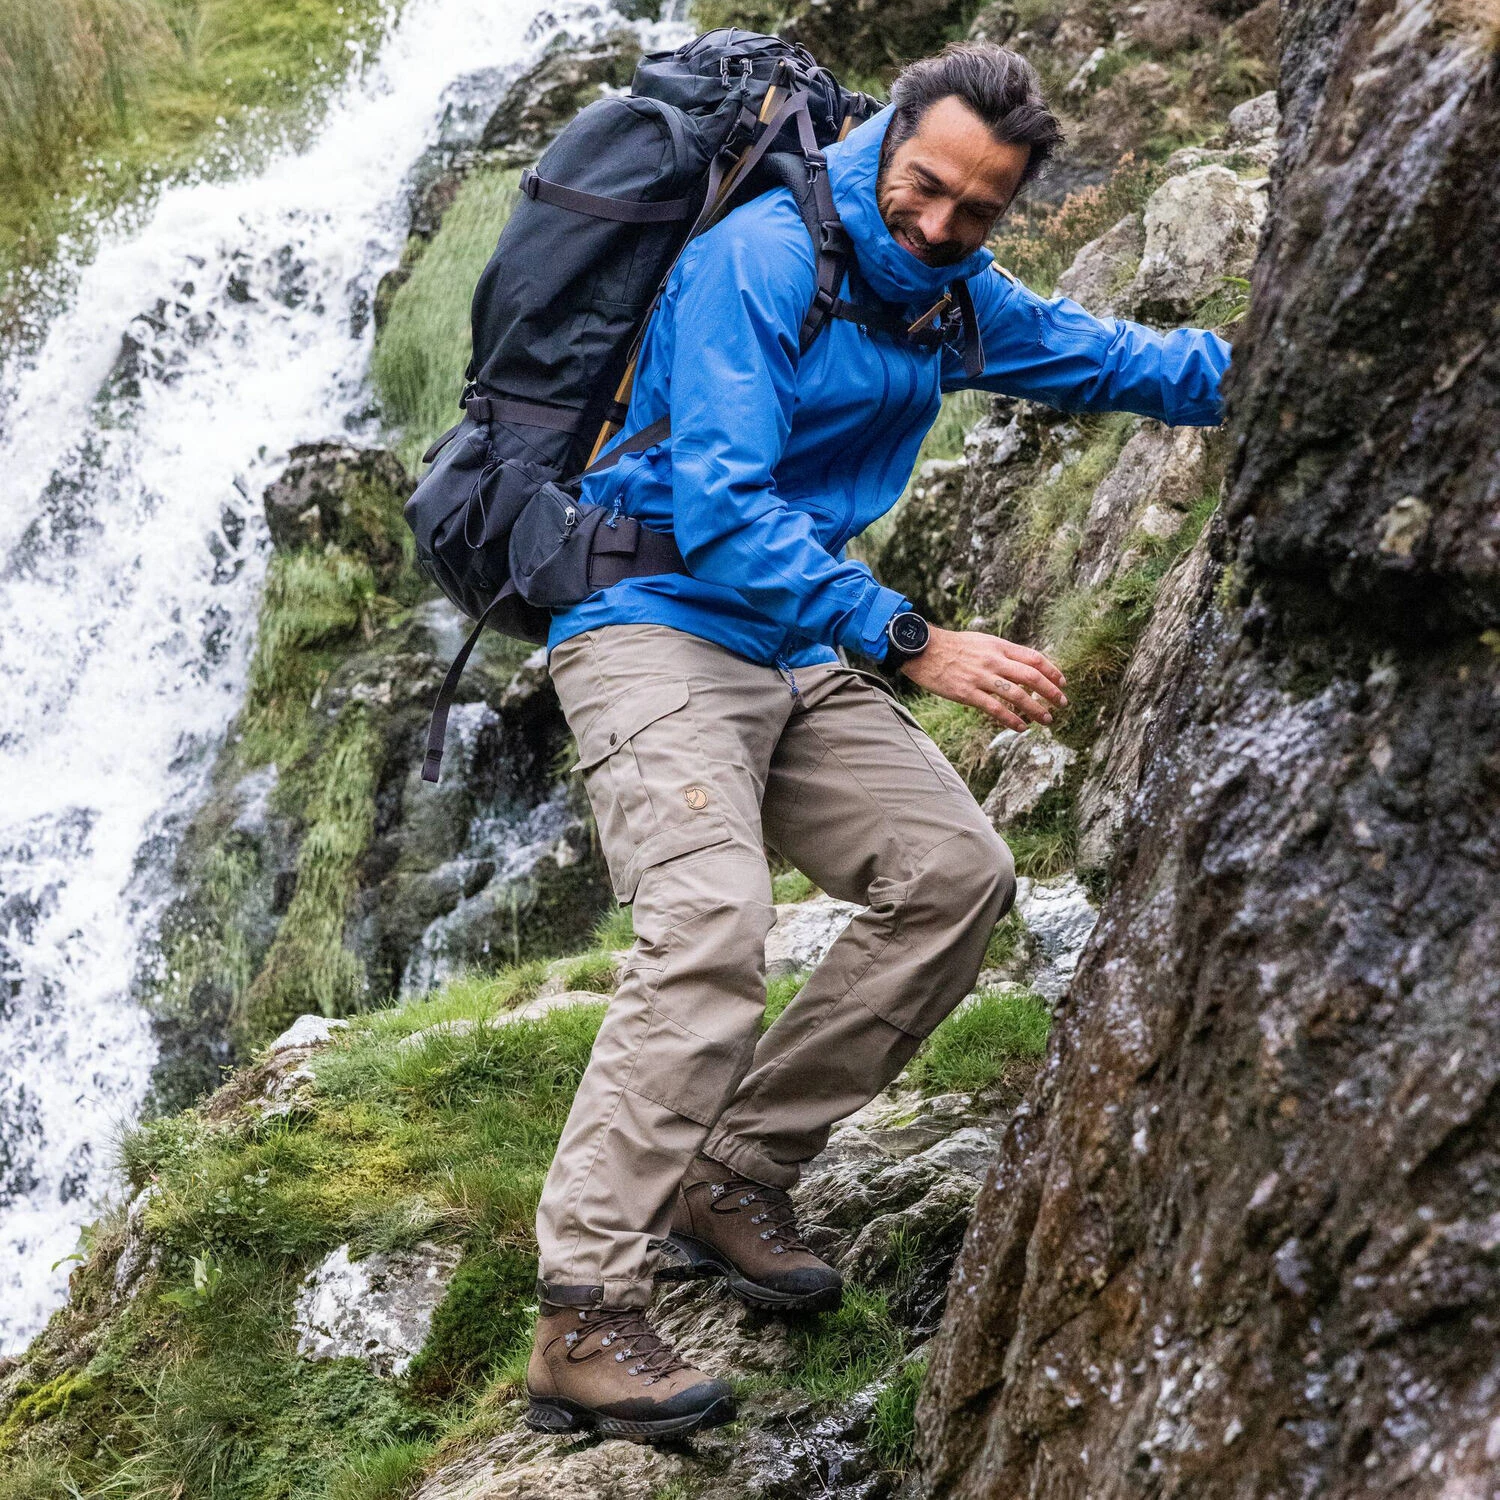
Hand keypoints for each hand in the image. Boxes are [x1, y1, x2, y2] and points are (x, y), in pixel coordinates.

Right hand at [898, 626, 1067, 731]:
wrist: (922, 649)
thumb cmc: (951, 646)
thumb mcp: (981, 641)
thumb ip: (1001, 652)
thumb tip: (1022, 665)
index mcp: (999, 646)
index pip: (1034, 658)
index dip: (1052, 670)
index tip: (1063, 682)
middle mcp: (993, 660)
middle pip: (1031, 677)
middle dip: (1051, 692)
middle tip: (1062, 703)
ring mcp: (981, 677)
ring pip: (1017, 695)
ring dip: (1036, 709)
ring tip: (1047, 720)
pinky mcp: (967, 692)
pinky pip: (995, 709)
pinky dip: (1011, 720)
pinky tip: (1021, 728)